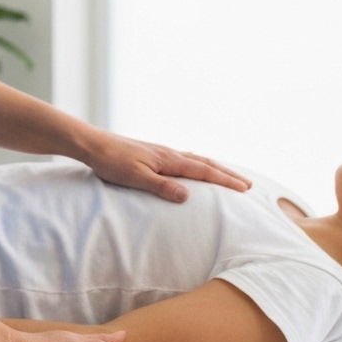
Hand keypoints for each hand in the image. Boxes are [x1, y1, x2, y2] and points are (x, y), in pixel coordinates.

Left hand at [80, 132, 251, 201]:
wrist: (93, 145)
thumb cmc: (111, 162)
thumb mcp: (136, 177)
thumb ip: (161, 187)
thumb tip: (188, 196)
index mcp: (168, 159)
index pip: (203, 170)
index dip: (225, 180)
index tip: (245, 188)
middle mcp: (169, 153)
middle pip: (205, 162)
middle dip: (227, 174)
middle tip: (248, 184)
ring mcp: (161, 153)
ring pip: (195, 159)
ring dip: (214, 168)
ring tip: (228, 176)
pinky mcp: (153, 154)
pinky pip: (184, 159)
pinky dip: (198, 164)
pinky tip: (194, 168)